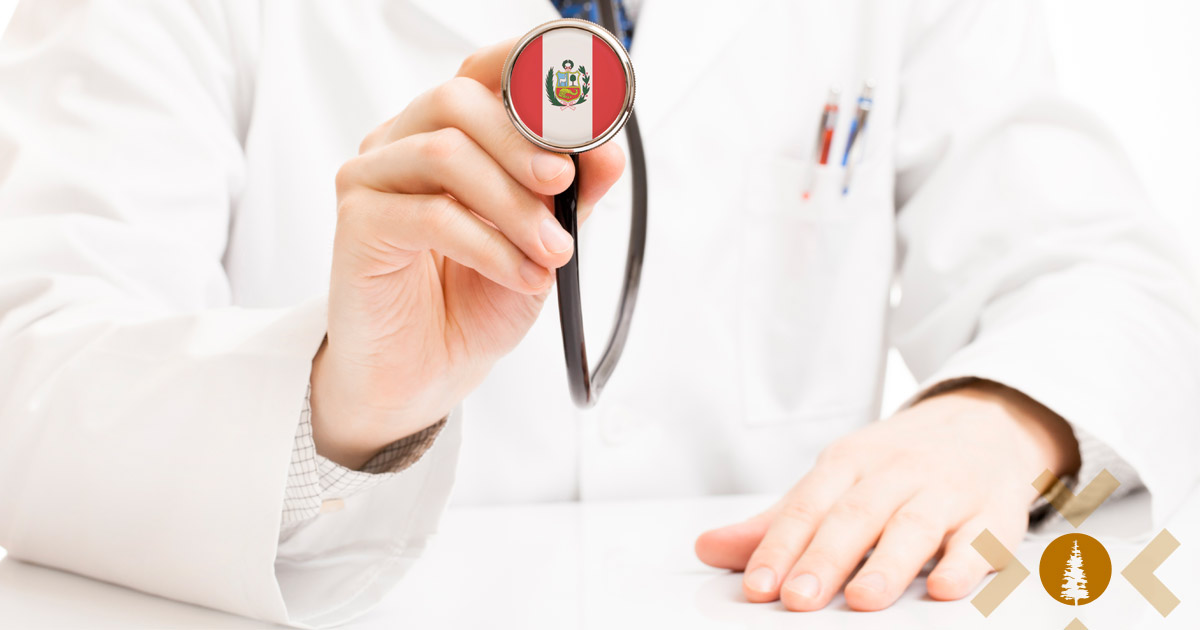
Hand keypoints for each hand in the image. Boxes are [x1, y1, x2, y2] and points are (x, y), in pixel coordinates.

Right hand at [310, 40, 624, 467]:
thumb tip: (607, 150)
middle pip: (457, 100)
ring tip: (551, 251)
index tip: (579, 107)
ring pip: (445, 154)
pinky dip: (490, 246)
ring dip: (513, 205)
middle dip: (523, 142)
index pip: (481, 72)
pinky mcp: (358, 224)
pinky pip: (431, 216)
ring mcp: (373, 179)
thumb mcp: (542, 241)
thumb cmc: (474, 301)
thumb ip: (573, 194)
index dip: (526, 71)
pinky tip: (521, 275)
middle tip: (564, 186)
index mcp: (447, 132)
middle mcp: (403, 143)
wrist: (426, 374)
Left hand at [694, 381, 1080, 610]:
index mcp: (850, 462)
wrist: (985, 422)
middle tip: (797, 599)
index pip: (807, 506)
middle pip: (855, 516)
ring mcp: (946, 491)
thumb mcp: (836, 480)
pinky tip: (944, 588)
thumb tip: (709, 548)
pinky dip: (965, 564)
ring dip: (887, 565)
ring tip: (861, 600)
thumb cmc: (897, 462)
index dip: (779, 546)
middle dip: (824, 559)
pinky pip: (981, 537)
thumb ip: (778, 522)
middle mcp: (896, 472)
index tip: (757, 585)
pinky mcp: (995, 512)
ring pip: (914, 527)